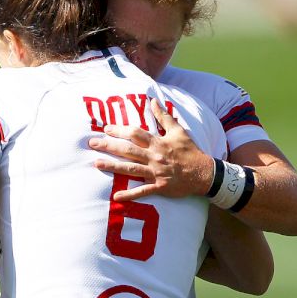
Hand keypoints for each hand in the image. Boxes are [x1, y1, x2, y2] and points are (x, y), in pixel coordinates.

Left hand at [88, 99, 213, 201]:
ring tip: (97, 164)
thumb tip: (154, 100)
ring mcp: (156, 172)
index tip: (106, 128)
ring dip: (113, 166)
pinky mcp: (160, 186)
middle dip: (109, 146)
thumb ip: (164, 116)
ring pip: (131, 169)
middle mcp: (155, 156)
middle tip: (92, 143)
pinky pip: (142, 191)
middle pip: (128, 150)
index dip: (120, 130)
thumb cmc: (190, 151)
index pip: (135, 134)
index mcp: (158, 143)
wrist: (204, 173)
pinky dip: (130, 194)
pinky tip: (116, 196)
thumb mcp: (179, 131)